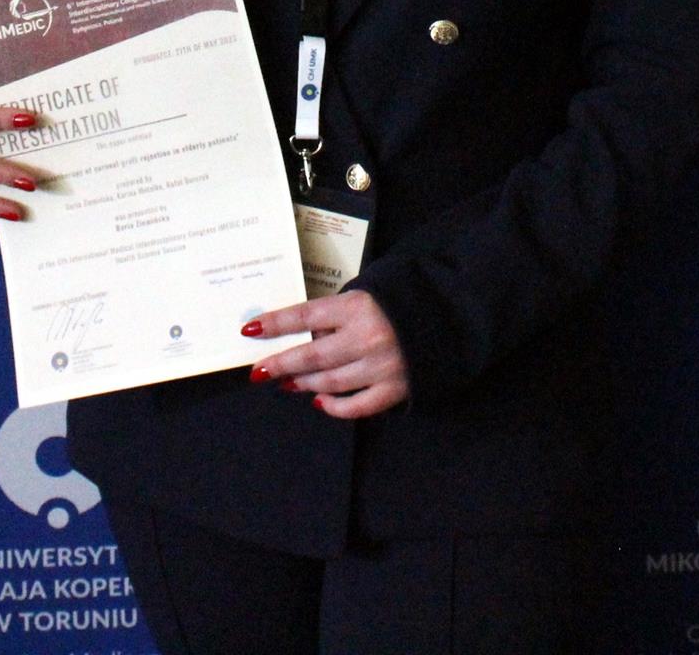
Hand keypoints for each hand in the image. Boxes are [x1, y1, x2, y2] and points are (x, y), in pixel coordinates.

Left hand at [243, 291, 407, 418]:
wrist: (448, 313)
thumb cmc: (400, 298)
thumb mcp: (367, 291)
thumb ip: (337, 312)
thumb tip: (304, 334)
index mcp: (357, 306)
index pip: (306, 315)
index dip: (276, 323)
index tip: (250, 330)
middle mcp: (367, 336)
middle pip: (313, 355)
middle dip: (282, 364)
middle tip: (260, 371)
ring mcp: (382, 365)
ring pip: (331, 381)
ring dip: (305, 383)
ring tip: (288, 383)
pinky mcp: (396, 388)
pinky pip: (358, 405)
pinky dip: (336, 406)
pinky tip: (320, 402)